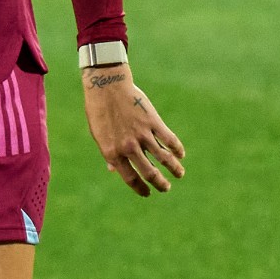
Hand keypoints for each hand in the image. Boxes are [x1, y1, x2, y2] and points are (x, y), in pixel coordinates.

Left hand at [81, 63, 185, 196]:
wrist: (107, 85)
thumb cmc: (100, 110)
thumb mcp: (99, 134)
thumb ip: (109, 153)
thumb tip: (113, 170)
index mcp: (113, 152)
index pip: (130, 178)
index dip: (140, 189)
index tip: (147, 193)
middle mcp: (128, 147)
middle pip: (150, 173)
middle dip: (160, 184)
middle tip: (166, 187)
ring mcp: (142, 134)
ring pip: (164, 158)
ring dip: (174, 169)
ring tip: (179, 174)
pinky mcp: (153, 122)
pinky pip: (170, 140)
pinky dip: (177, 149)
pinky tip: (180, 154)